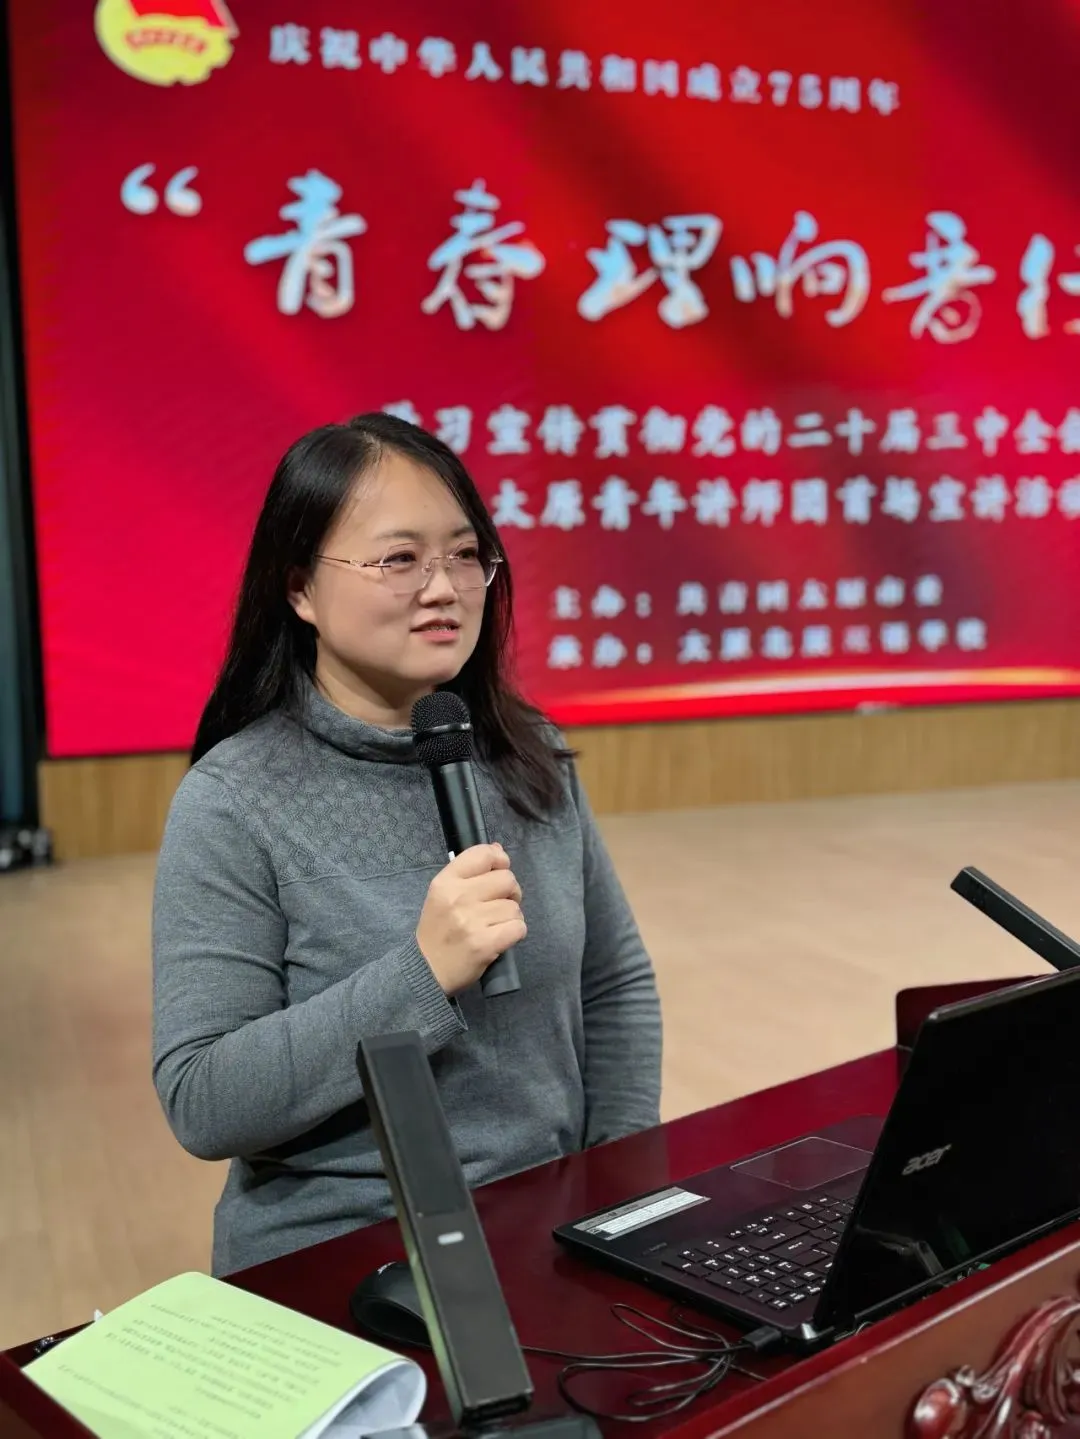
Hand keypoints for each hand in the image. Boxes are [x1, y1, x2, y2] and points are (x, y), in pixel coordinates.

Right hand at [416, 844, 525, 995]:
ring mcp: (472, 922)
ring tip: (495, 925)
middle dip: (510, 891)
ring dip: (511, 916)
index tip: (500, 870)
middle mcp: (458, 898)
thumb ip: (469, 871)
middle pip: (507, 879)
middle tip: (500, 904)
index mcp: (445, 882)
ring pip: (514, 907)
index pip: (483, 854)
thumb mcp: (443, 894)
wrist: (427, 969)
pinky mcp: (485, 944)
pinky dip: (515, 933)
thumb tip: (498, 849)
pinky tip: (501, 937)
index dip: (500, 859)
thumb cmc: (438, 929)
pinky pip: (518, 927)